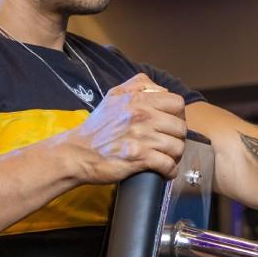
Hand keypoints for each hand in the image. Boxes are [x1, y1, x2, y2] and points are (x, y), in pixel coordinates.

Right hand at [60, 73, 186, 182]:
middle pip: (180, 127)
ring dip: (175, 156)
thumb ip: (138, 85)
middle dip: (177, 138)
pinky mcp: (139, 158)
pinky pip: (168, 165)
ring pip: (177, 147)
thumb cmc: (96, 127)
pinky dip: (169, 170)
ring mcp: (141, 137)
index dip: (178, 115)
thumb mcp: (114, 96)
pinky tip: (164, 170)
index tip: (171, 124)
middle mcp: (142, 116)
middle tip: (169, 143)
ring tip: (166, 157)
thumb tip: (159, 88)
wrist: (77, 152)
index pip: (177, 103)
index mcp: (138, 99)